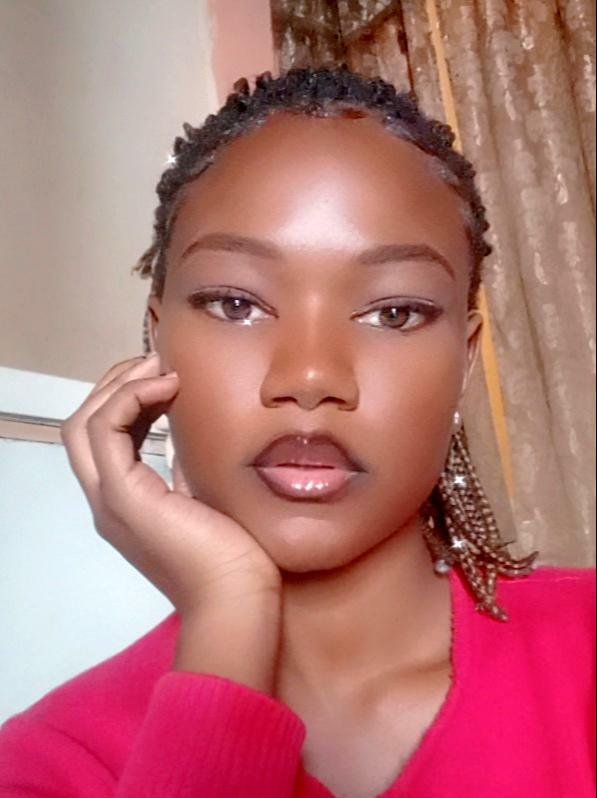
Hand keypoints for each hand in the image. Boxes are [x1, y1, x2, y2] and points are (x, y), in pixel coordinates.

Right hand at [60, 353, 280, 615]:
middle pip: (82, 425)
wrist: (237, 597)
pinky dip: (130, 398)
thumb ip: (183, 470)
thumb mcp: (203, 498)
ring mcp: (110, 500)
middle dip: (114, 384)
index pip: (103, 437)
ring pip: (84, 424)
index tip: (166, 377)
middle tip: (156, 362)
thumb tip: (185, 436)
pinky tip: (166, 386)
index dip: (126, 398)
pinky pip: (107, 430)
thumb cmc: (233, 555)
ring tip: (161, 368)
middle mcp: (108, 500)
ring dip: (120, 385)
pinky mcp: (124, 497)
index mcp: (126, 500)